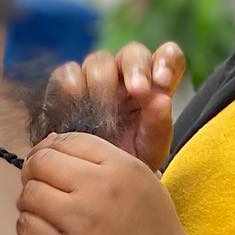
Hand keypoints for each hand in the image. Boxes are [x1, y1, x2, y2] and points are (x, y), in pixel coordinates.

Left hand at [16, 131, 201, 234]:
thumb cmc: (153, 233)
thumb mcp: (142, 180)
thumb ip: (100, 159)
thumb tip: (50, 142)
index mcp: (120, 168)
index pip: (67, 140)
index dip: (53, 148)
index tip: (53, 163)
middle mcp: (97, 191)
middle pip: (41, 163)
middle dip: (36, 170)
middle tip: (44, 184)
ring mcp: (77, 224)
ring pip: (28, 195)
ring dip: (32, 201)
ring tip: (50, 211)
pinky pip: (25, 226)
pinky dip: (31, 226)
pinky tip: (50, 231)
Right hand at [32, 42, 186, 171]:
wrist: (96, 180)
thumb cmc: (130, 160)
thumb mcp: (151, 149)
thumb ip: (159, 125)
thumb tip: (162, 100)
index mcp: (154, 85)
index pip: (168, 56)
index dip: (167, 61)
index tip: (163, 80)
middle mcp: (126, 74)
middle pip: (132, 53)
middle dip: (136, 69)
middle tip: (138, 91)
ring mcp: (95, 76)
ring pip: (99, 61)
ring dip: (103, 84)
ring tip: (104, 113)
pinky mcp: (67, 84)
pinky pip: (68, 73)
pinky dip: (72, 86)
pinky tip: (77, 103)